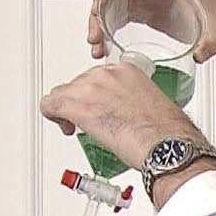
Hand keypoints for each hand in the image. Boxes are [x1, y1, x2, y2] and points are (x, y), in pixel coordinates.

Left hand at [39, 62, 201, 169]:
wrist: (164, 145)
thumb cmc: (166, 132)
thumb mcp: (152, 105)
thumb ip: (133, 102)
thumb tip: (125, 114)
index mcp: (126, 71)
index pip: (98, 77)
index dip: (96, 95)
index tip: (101, 107)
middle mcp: (105, 75)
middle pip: (79, 84)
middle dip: (81, 102)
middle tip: (90, 121)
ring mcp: (89, 88)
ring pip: (63, 93)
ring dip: (68, 109)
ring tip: (78, 126)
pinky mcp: (75, 106)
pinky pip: (50, 104)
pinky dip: (52, 115)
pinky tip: (64, 126)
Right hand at [88, 0, 215, 93]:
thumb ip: (211, 42)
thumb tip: (200, 54)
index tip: (96, 10)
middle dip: (97, 15)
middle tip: (94, 39)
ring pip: (111, 6)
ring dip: (100, 25)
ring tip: (97, 48)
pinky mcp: (145, 11)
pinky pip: (119, 16)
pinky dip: (109, 30)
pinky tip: (106, 47)